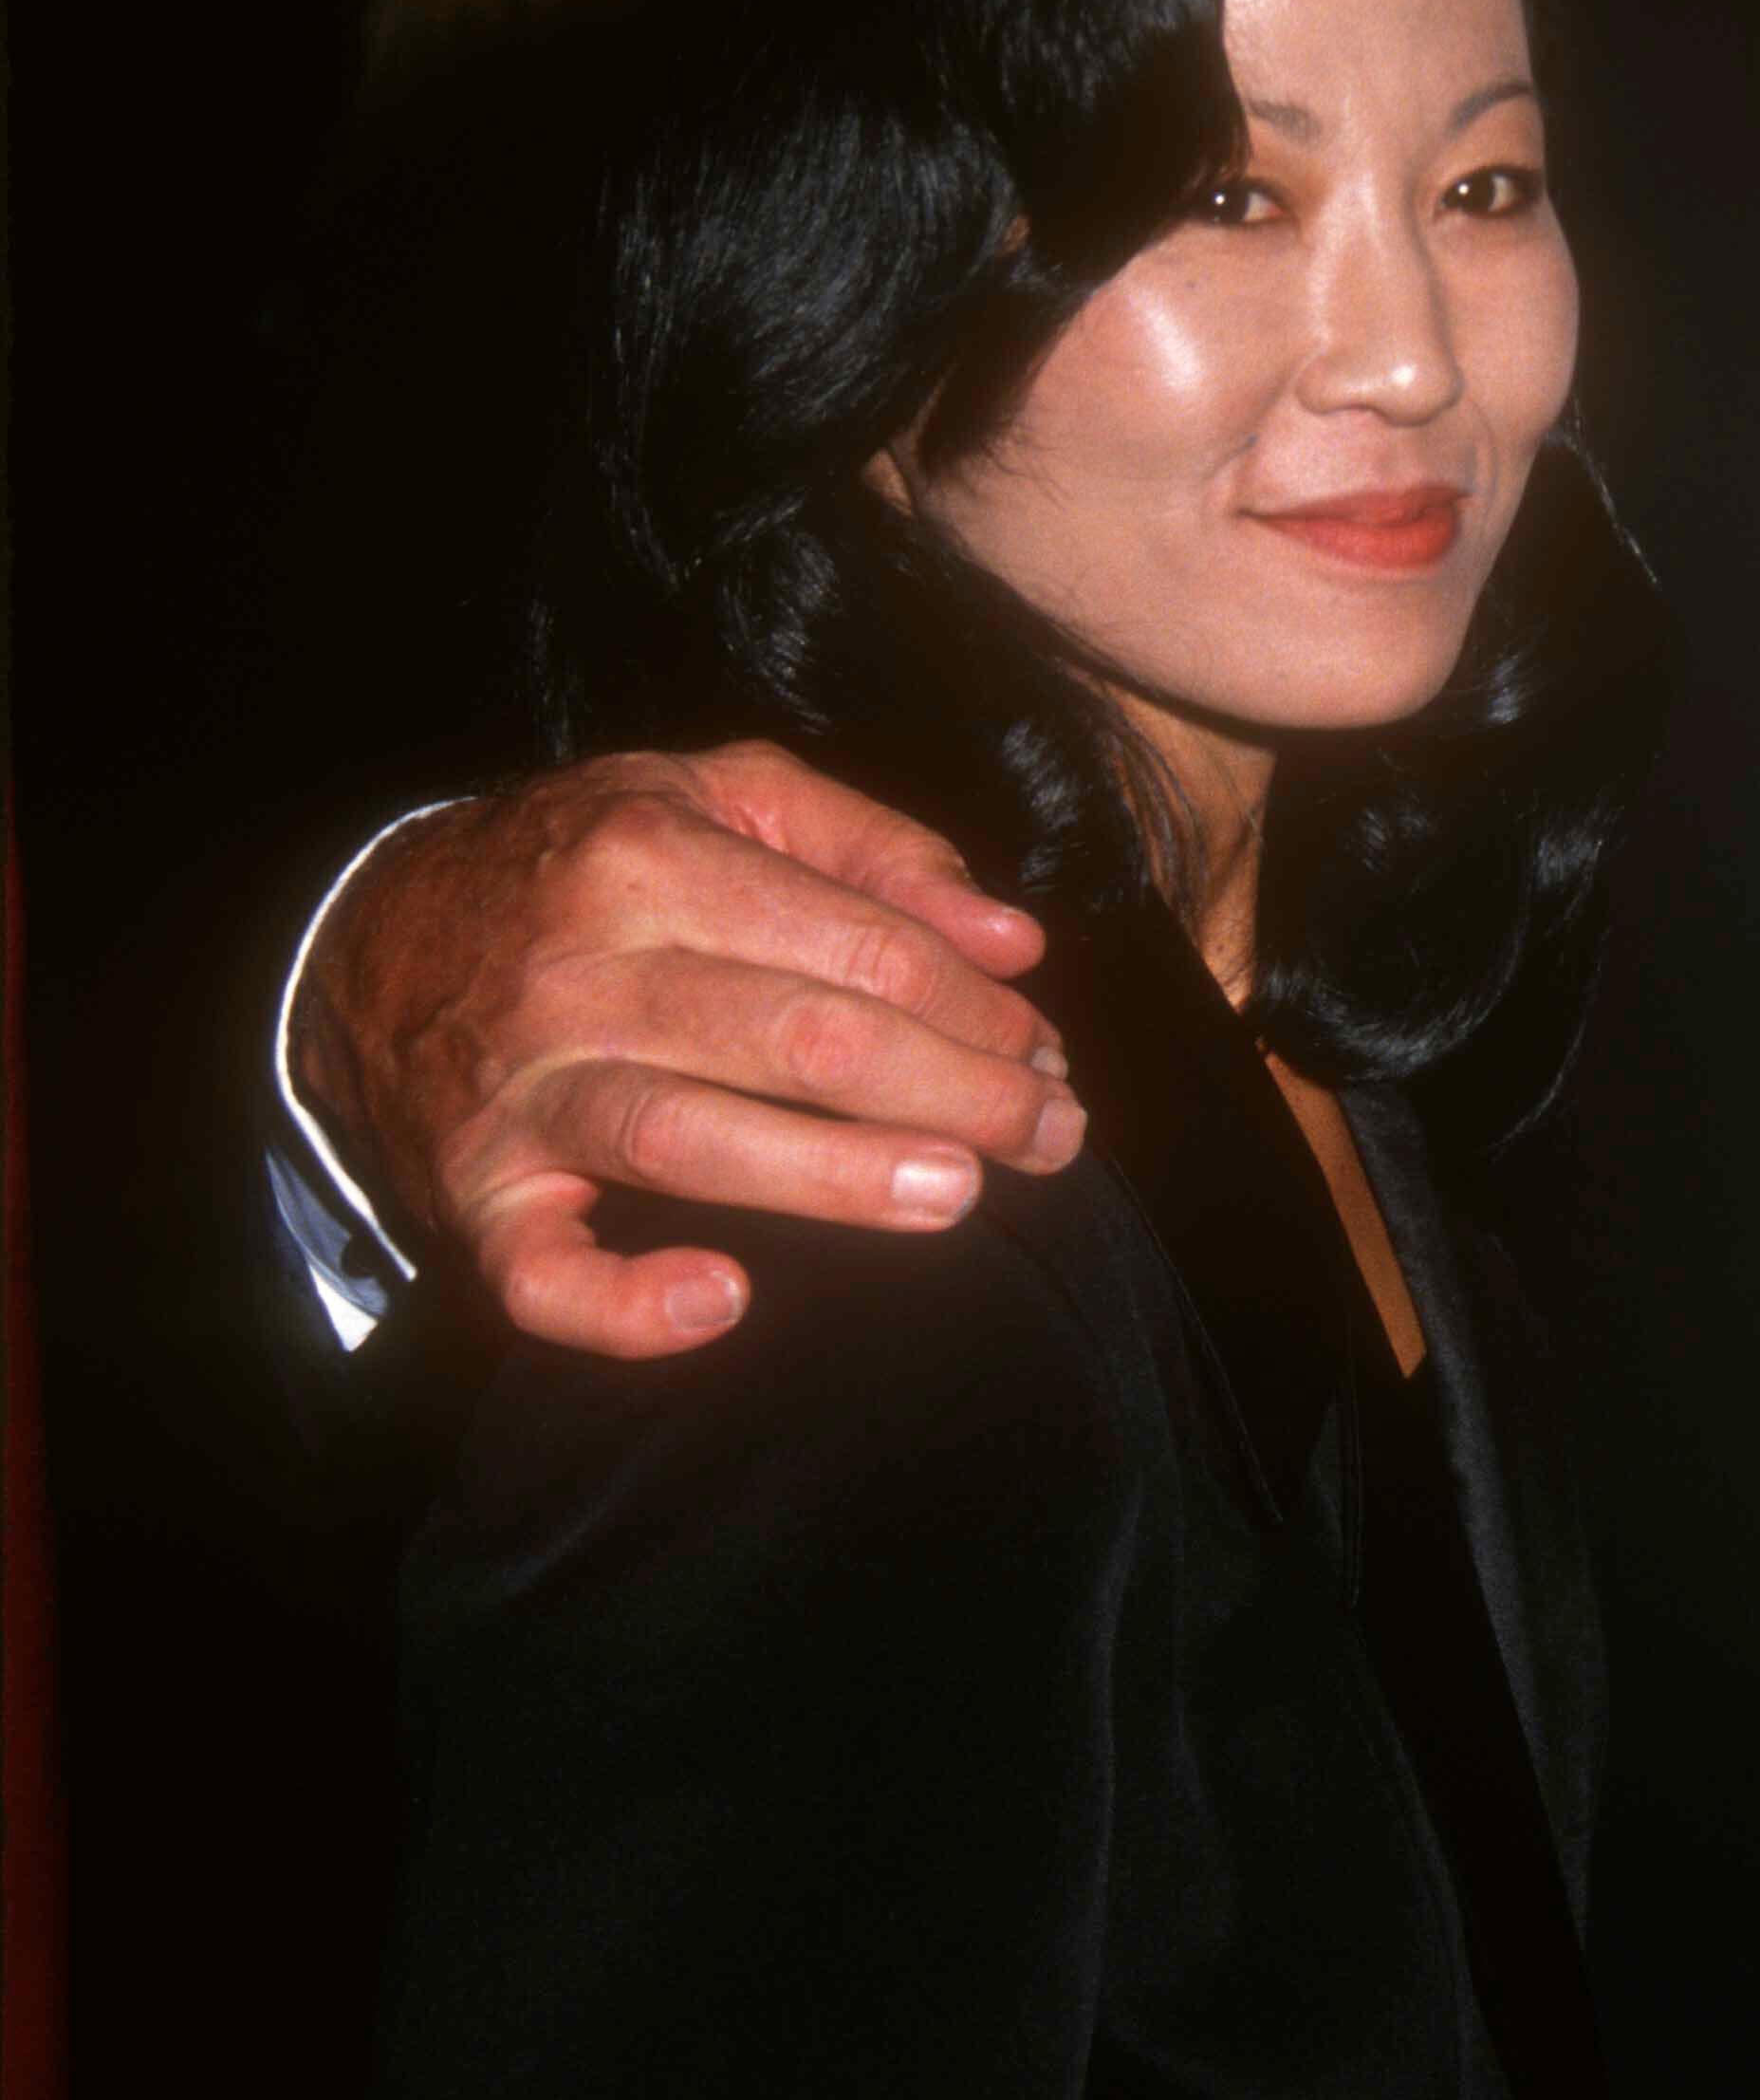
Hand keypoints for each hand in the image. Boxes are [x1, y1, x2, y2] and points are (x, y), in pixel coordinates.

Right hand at [292, 744, 1082, 1359]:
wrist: (368, 935)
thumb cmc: (581, 862)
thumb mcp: (713, 794)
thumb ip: (872, 848)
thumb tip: (1013, 937)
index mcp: (654, 856)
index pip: (861, 944)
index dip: (976, 1006)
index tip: (1044, 1052)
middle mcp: (583, 968)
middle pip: (801, 1036)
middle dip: (954, 1091)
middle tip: (1053, 1135)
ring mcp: (523, 1089)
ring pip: (692, 1137)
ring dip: (840, 1175)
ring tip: (959, 1194)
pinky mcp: (477, 1194)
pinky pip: (542, 1273)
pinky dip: (624, 1305)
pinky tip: (722, 1301)